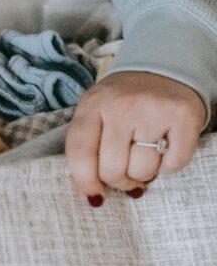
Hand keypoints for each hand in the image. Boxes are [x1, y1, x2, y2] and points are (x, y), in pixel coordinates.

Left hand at [65, 71, 206, 205]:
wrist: (164, 69)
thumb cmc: (124, 104)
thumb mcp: (96, 114)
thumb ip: (87, 149)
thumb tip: (93, 196)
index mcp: (93, 104)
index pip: (80, 153)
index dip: (85, 182)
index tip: (95, 196)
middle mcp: (123, 105)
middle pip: (112, 170)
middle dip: (119, 181)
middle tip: (125, 172)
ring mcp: (154, 110)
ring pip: (142, 172)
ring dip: (143, 174)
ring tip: (144, 155)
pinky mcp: (184, 116)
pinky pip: (172, 165)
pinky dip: (168, 167)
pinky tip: (164, 149)